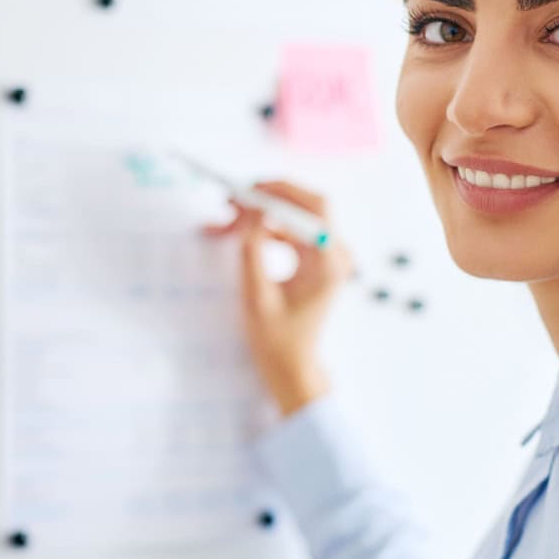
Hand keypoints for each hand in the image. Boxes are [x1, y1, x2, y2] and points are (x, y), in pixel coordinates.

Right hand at [201, 181, 353, 417]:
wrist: (292, 366)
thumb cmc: (276, 340)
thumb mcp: (257, 296)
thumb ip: (252, 251)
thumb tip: (249, 210)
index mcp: (328, 263)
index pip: (312, 208)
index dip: (279, 192)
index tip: (244, 193)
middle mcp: (334, 254)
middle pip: (305, 204)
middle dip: (267, 197)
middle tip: (232, 200)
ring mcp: (326, 255)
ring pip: (292, 216)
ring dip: (259, 215)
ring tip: (224, 220)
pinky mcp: (314, 259)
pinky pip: (288, 231)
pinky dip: (262, 230)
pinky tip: (233, 233)